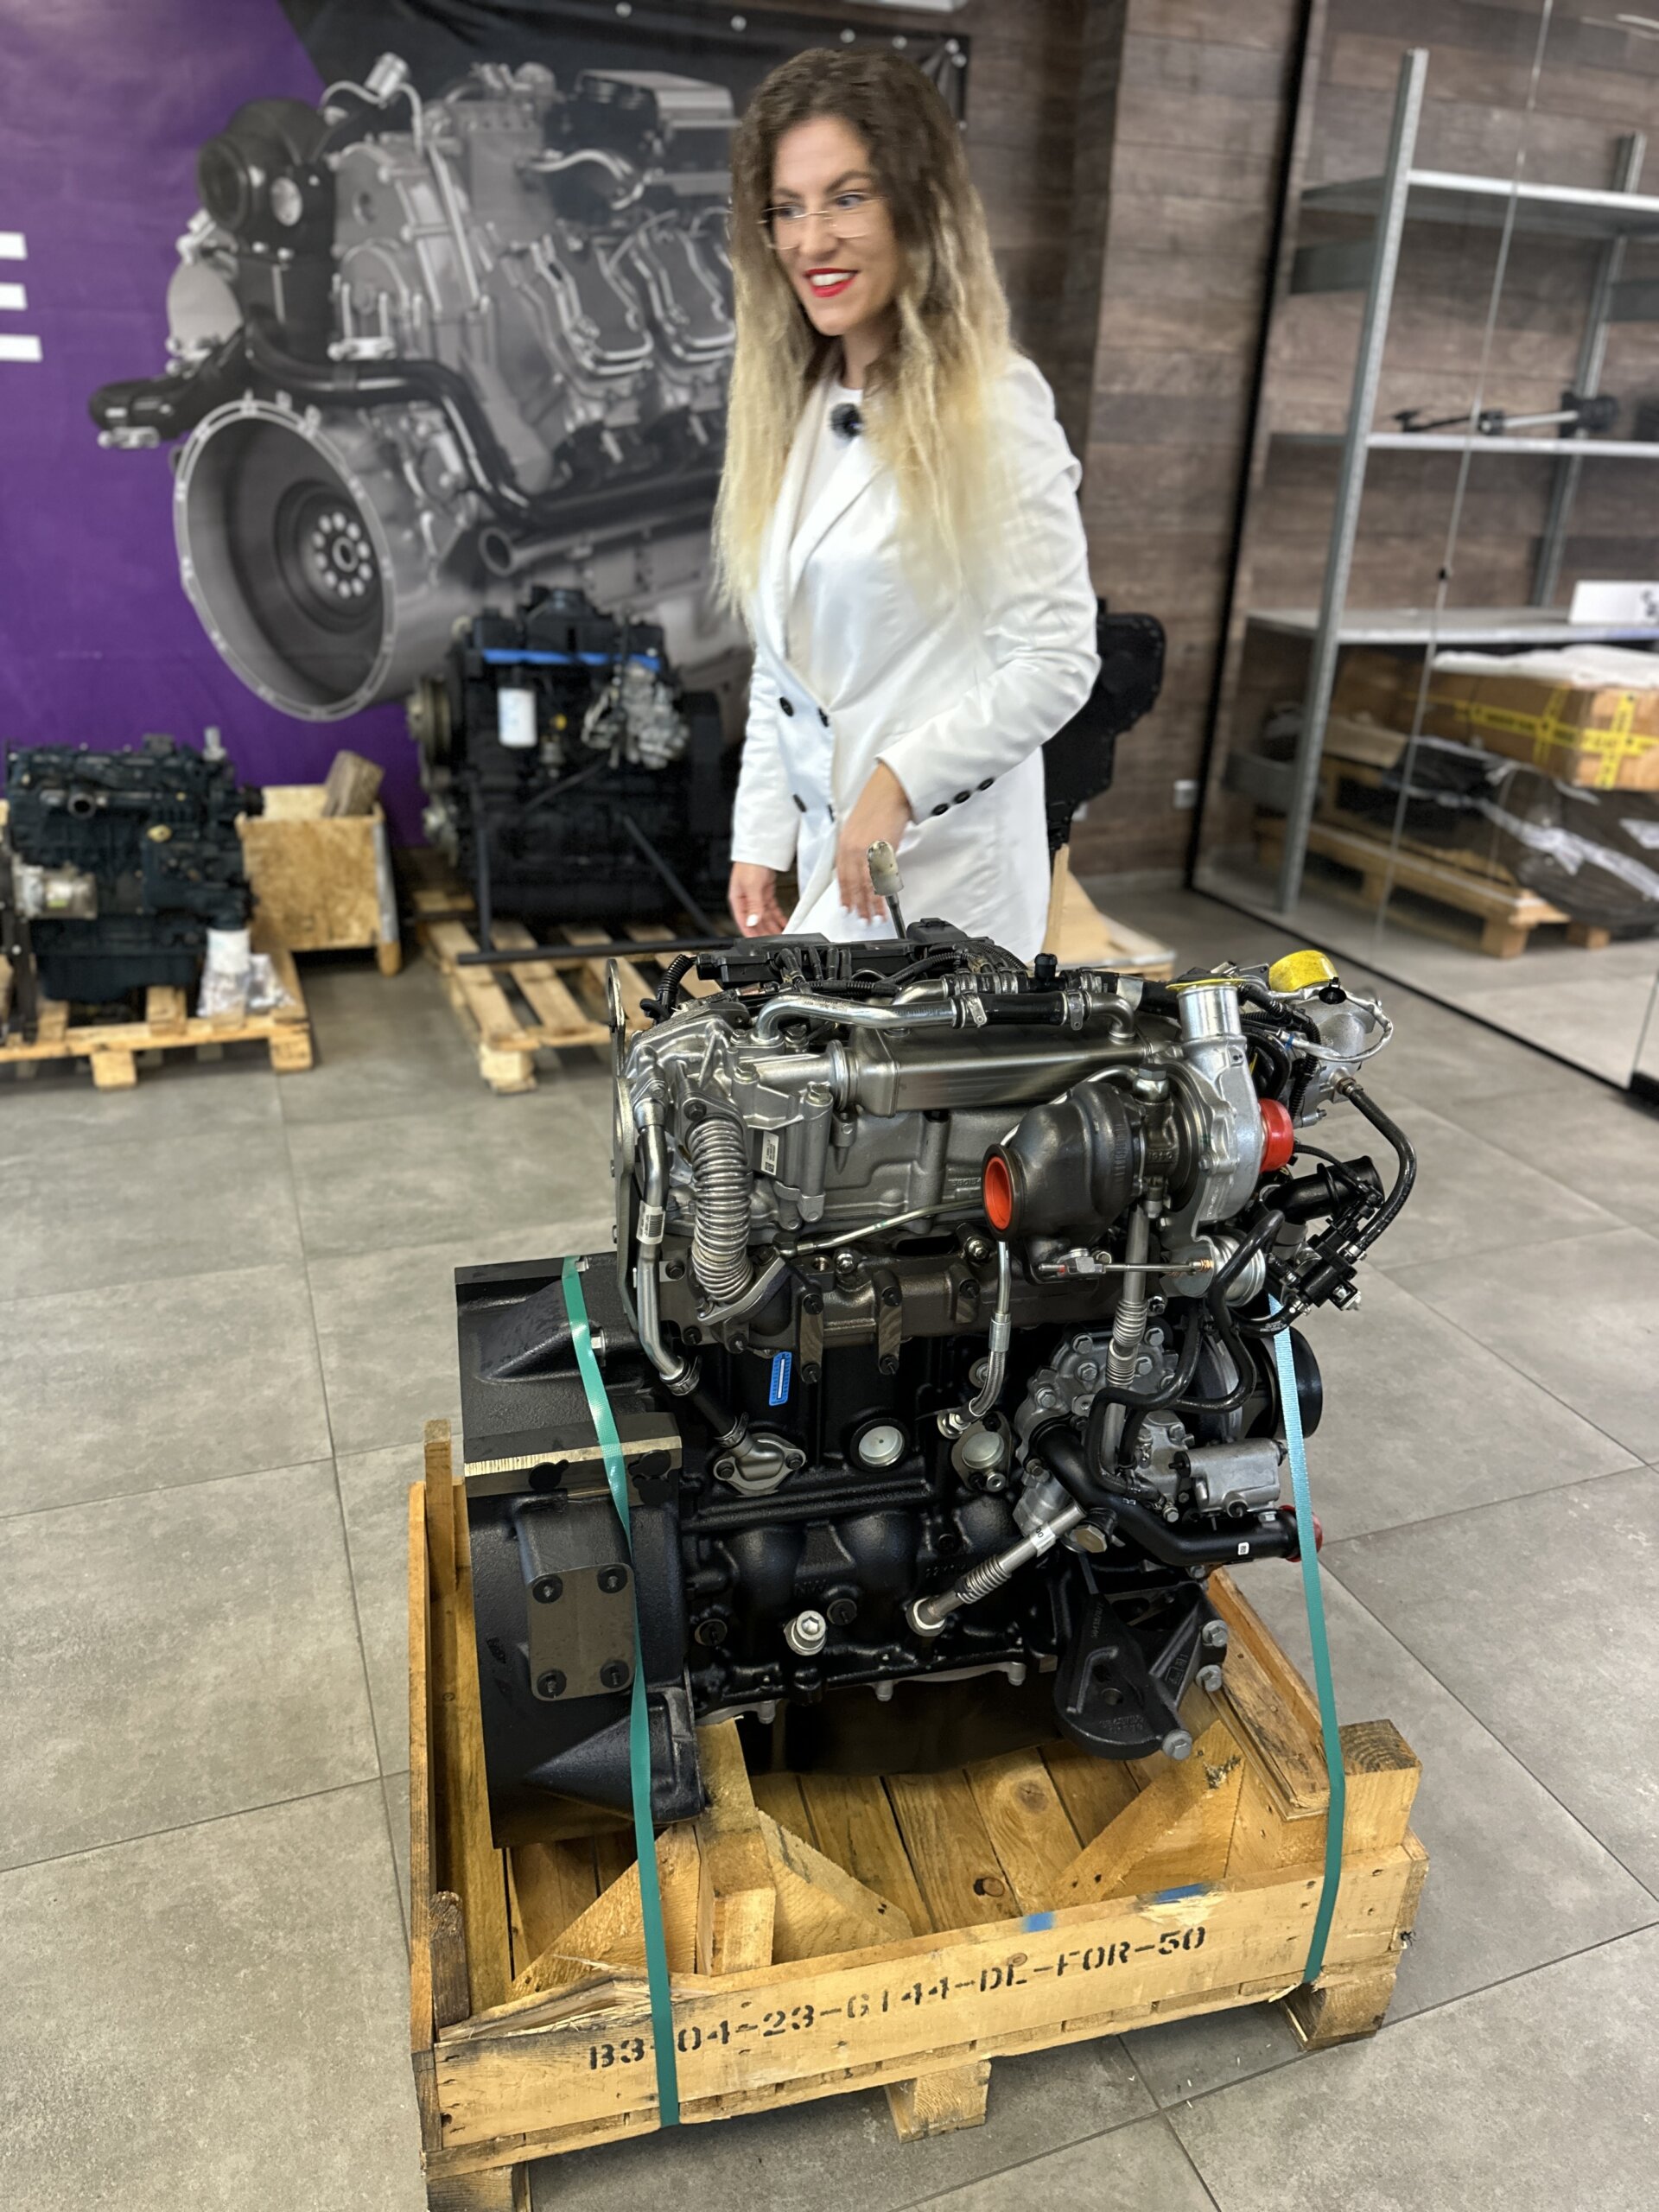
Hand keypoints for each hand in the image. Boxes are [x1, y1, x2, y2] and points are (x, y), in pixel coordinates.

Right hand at [728, 863, 786, 937]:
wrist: (760, 849)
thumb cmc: (749, 864)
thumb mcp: (752, 887)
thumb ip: (754, 906)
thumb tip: (753, 922)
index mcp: (737, 900)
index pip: (743, 922)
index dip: (751, 933)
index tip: (758, 944)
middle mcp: (746, 901)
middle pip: (756, 921)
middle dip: (765, 932)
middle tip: (775, 941)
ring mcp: (756, 897)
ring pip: (765, 917)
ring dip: (773, 926)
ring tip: (782, 935)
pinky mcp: (766, 893)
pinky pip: (772, 909)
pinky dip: (778, 917)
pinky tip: (783, 923)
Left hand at [836, 761, 912, 924]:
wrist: (890, 791)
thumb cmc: (877, 804)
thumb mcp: (858, 827)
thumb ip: (856, 847)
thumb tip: (860, 866)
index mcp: (844, 843)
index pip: (842, 876)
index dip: (844, 895)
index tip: (846, 907)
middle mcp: (852, 848)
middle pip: (852, 884)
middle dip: (857, 905)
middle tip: (861, 919)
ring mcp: (867, 850)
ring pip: (866, 885)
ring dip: (870, 905)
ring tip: (874, 919)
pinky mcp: (883, 850)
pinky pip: (881, 877)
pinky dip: (882, 893)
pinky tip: (885, 902)